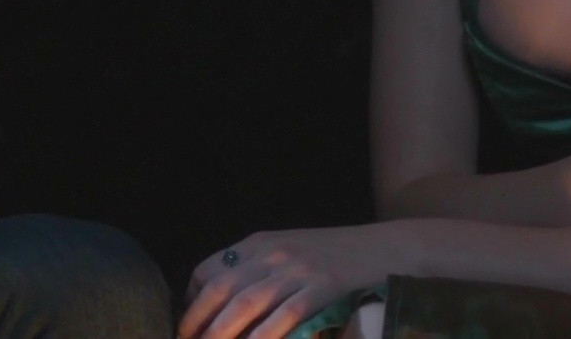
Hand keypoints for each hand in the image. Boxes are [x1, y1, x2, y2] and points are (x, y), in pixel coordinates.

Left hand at [179, 225, 391, 338]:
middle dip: (198, 321)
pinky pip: (283, 318)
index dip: (191, 300)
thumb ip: (258, 270)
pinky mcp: (321, 289)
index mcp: (259, 242)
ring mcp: (296, 270)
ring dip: (221, 334)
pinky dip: (263, 337)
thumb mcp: (288, 251)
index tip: (187, 325)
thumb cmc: (335, 255)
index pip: (210, 268)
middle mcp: (272, 253)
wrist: (383, 250)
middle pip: (221, 289)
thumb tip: (226, 306)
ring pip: (246, 305)